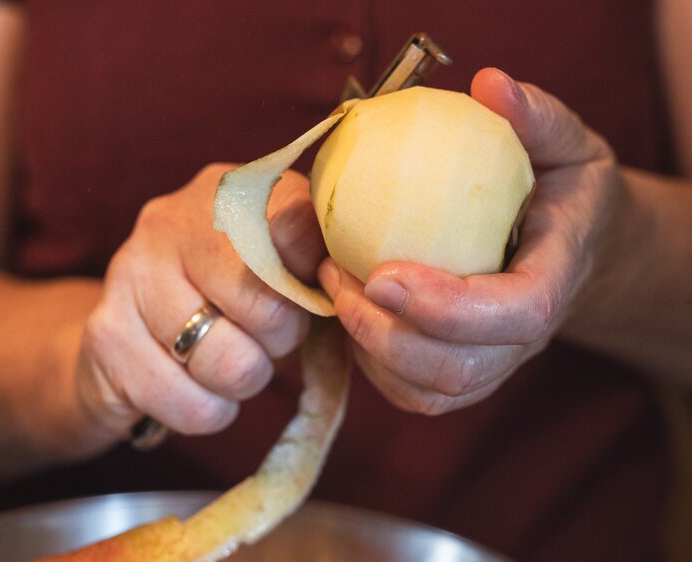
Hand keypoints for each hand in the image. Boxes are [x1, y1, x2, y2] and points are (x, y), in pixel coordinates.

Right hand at [75, 163, 322, 440]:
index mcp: (230, 191)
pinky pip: (191, 404)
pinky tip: (196, 389)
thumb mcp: (281, 271)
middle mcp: (173, 218)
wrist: (131, 341)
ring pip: (231, 362)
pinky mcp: (105, 333)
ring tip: (227, 361)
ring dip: (244, 381)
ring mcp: (131, 270)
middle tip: (264, 339)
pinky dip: (210, 411)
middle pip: (269, 307)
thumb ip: (317, 263)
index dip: (316, 282)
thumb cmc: (227, 303)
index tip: (310, 300)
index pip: (298, 227)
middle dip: (281, 343)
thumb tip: (359, 284)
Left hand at [318, 67, 620, 414]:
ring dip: (369, 350)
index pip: (516, 313)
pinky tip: (348, 312)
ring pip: (432, 391)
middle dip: (385, 333)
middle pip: (460, 367)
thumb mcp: (565, 144)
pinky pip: (416, 394)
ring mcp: (495, 362)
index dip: (448, 307)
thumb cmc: (563, 189)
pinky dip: (372, 365)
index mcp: (554, 277)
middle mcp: (524, 336)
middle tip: (333, 276)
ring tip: (332, 289)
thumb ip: (538, 118)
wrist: (573, 245)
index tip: (381, 274)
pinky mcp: (466, 372)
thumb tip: (490, 85)